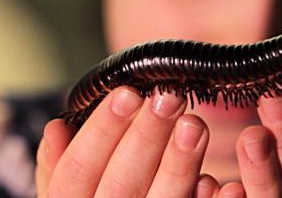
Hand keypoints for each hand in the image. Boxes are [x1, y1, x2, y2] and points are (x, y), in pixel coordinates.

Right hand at [36, 86, 219, 196]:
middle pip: (121, 185)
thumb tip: (56, 127)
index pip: (78, 169)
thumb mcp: (68, 189)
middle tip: (168, 98)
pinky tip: (225, 182)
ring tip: (194, 123)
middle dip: (145, 138)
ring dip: (179, 164)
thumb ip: (59, 164)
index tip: (127, 93)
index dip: (101, 131)